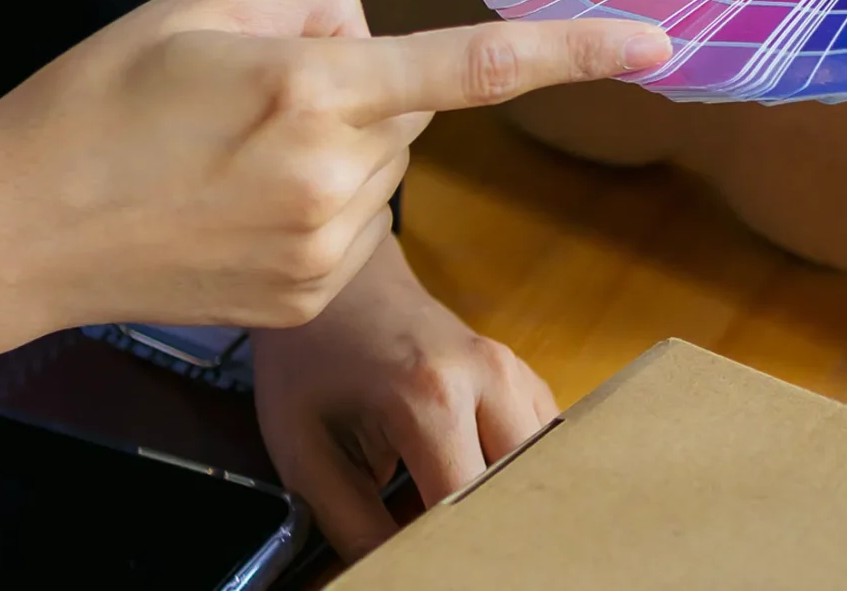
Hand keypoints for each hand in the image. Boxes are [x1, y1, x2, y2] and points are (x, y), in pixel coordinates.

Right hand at [0, 0, 670, 346]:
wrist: (19, 230)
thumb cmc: (98, 101)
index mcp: (312, 88)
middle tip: (253, 98)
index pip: (472, 66)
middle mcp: (335, 174)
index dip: (573, 54)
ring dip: (338, 151)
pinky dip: (316, 205)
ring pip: (385, 168)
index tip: (654, 47)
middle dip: (361, 92)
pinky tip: (234, 208)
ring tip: (228, 160)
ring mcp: (328, 247)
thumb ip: (313, 6)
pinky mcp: (313, 294)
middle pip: (410, 109)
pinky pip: (356, 223)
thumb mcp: (200, 5)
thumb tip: (374, 35)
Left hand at [250, 237, 556, 558]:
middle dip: (486, 532)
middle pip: (520, 492)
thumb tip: (389, 573)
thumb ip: (352, 526)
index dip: (449, 552)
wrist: (341, 284)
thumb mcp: (306, 451)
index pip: (466, 507)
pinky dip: (512, 478)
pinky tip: (470, 482)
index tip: (426, 565)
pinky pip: (541, 448)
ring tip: (449, 510)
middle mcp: (490, 379)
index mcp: (430, 397)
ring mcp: (516, 373)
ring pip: (540, 472)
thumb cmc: (313, 360)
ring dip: (502, 502)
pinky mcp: (526, 378)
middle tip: (446, 548)